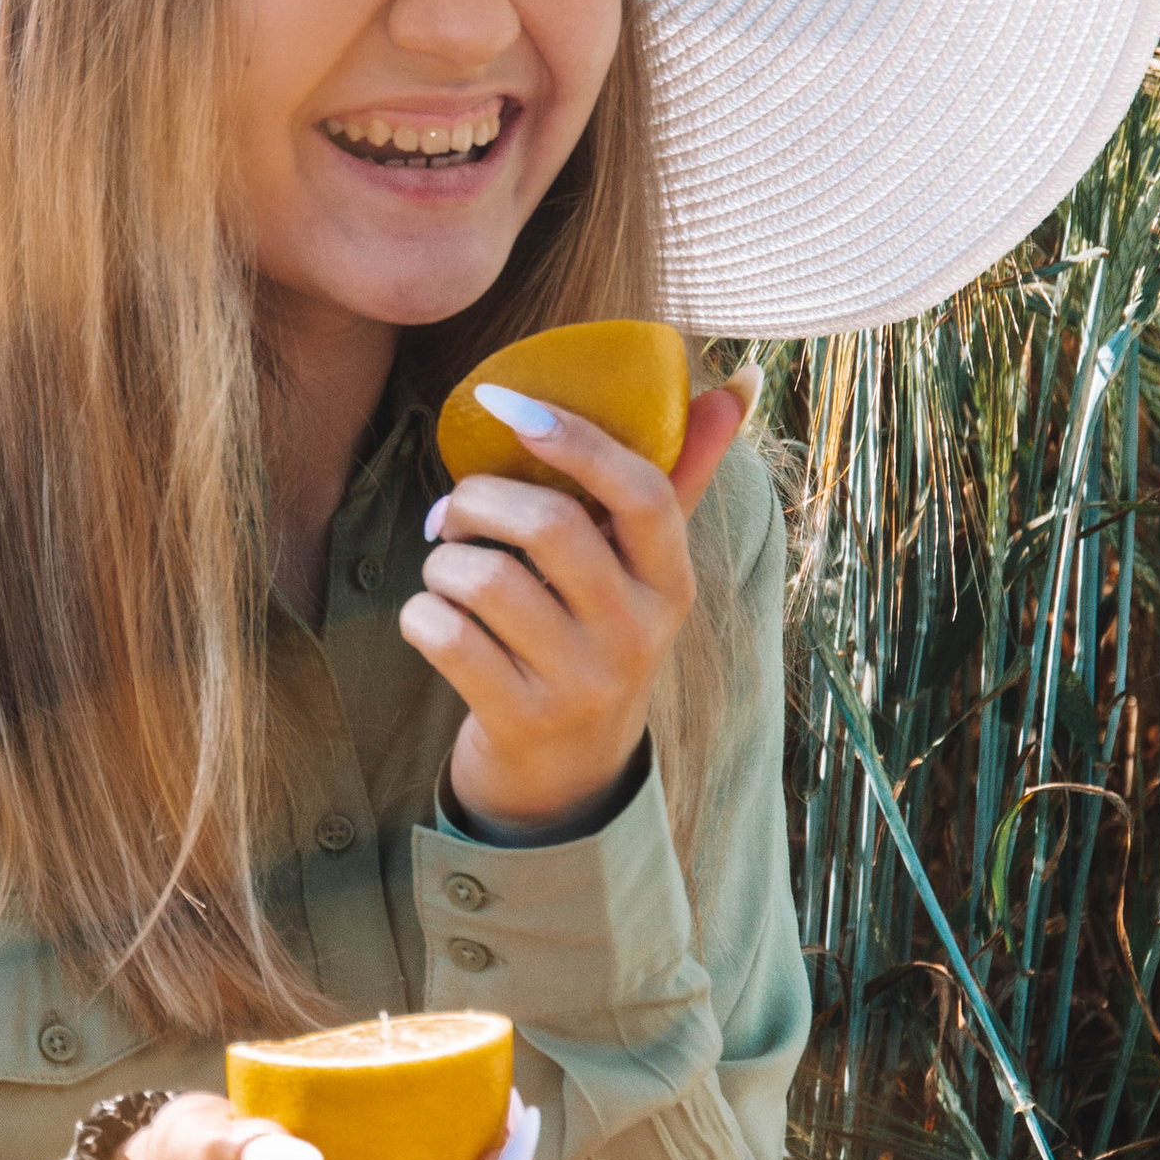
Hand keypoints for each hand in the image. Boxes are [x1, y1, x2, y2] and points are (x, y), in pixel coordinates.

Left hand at [398, 373, 752, 838]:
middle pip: (549, 526)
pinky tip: (433, 618)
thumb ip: (680, 476)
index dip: (574, 438)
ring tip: (446, 572)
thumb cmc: (596, 637)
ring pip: (484, 579)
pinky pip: (445, 636)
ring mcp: (581, 683)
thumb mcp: (644, 569)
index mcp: (672, 582)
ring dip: (442, 562)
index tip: (507, 405)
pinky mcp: (521, 719)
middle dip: (477, 499)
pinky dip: (420, 613)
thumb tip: (739, 384)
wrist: (568, 775)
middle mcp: (638, 633)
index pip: (642, 492)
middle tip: (454, 513)